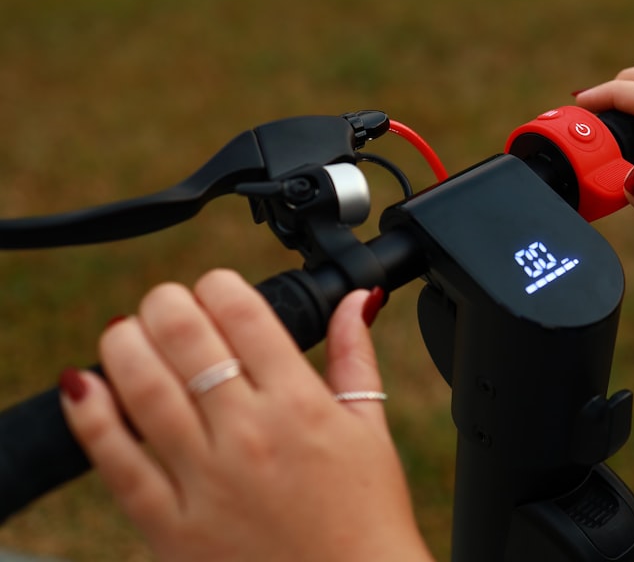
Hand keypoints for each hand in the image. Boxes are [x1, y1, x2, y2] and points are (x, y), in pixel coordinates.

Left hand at [60, 269, 432, 561]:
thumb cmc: (365, 516)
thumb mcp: (370, 428)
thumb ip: (355, 356)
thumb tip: (355, 300)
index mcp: (302, 404)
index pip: (244, 314)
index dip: (218, 285)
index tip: (214, 288)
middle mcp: (251, 433)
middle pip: (187, 338)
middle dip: (166, 303)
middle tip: (165, 303)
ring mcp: (207, 480)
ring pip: (145, 389)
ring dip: (125, 345)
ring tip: (126, 332)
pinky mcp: (172, 526)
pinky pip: (117, 463)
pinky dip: (92, 418)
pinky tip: (84, 386)